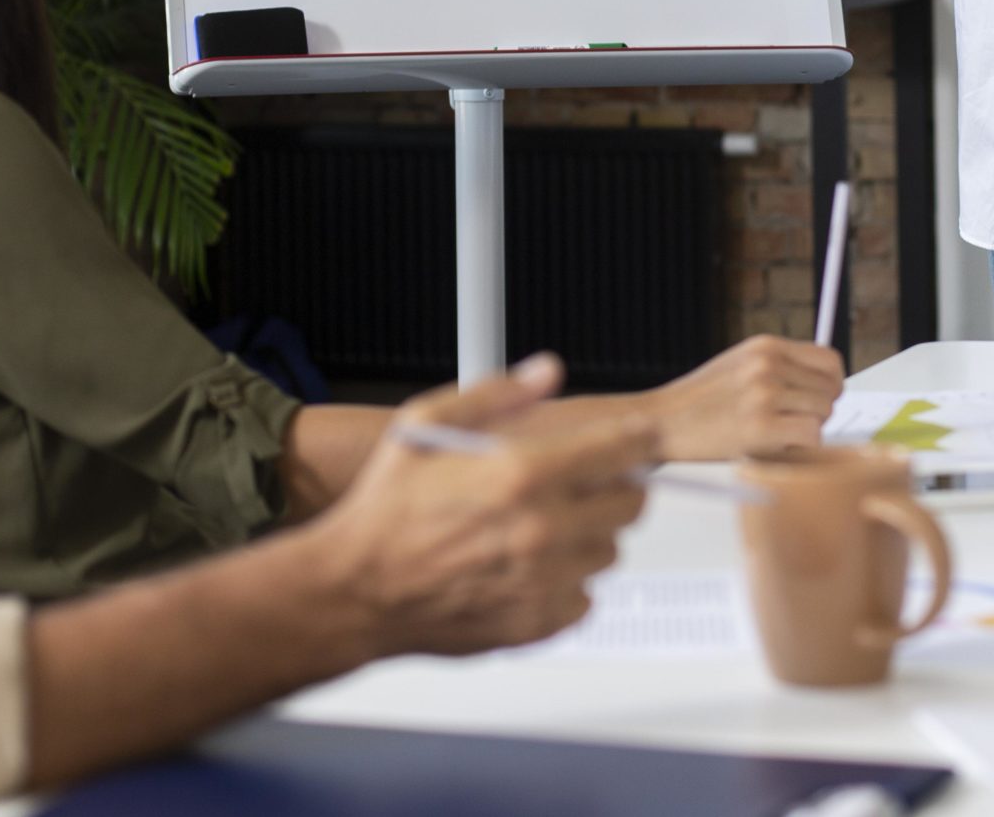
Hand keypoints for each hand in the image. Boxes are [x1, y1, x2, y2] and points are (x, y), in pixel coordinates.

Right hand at [314, 354, 652, 658]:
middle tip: (584, 483)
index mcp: (520, 473)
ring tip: (544, 527)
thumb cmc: (385, 512)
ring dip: (589, 536)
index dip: (635, 439)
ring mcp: (543, 580)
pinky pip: (586, 598)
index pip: (620, 449)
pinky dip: (567, 584)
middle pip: (631, 504)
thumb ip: (496, 394)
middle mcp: (540, 529)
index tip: (636, 438)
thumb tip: (545, 372)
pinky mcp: (537, 621)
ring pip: (610, 552)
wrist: (357, 589)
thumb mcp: (426, 424)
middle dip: (614, 487)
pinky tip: (530, 568)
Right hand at [643, 334, 844, 459]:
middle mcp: (768, 364)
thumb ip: (778, 367)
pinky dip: (799, 448)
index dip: (831, 385)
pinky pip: (811, 436)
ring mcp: (764, 394)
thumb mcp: (739, 365)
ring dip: (807, 430)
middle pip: (831, 390)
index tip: (817, 400)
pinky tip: (773, 447)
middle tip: (790, 424)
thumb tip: (824, 384)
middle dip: (817, 412)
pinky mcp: (760, 426)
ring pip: (824, 413)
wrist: (661, 422)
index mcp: (766, 346)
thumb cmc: (699, 402)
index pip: (830, 360)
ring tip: (776, 435)